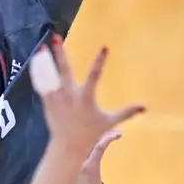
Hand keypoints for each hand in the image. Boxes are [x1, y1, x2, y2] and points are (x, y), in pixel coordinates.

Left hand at [32, 36, 144, 166]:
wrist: (68, 145)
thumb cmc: (90, 133)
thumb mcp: (110, 122)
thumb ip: (126, 112)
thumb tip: (144, 107)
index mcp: (86, 97)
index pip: (95, 74)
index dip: (100, 60)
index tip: (104, 47)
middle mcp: (70, 95)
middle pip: (65, 70)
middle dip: (60, 54)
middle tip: (56, 39)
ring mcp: (57, 98)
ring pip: (50, 75)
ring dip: (46, 61)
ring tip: (42, 47)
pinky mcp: (48, 102)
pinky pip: (43, 84)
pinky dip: (41, 73)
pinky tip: (38, 61)